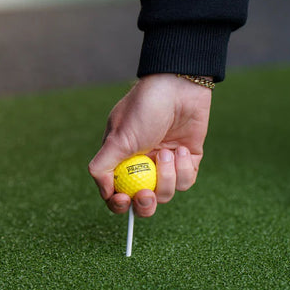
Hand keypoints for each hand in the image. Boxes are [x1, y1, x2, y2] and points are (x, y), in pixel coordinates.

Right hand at [88, 73, 211, 216]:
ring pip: (165, 193)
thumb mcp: (118, 138)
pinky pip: (186, 181)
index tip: (124, 200)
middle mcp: (143, 165)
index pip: (117, 192)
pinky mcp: (187, 160)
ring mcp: (165, 164)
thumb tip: (104, 192)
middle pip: (143, 201)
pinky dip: (183, 169)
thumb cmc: (144, 108)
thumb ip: (103, 166)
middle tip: (147, 195)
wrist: (178, 86)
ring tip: (168, 153)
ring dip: (167, 177)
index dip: (119, 203)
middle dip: (144, 203)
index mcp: (122, 160)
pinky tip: (182, 149)